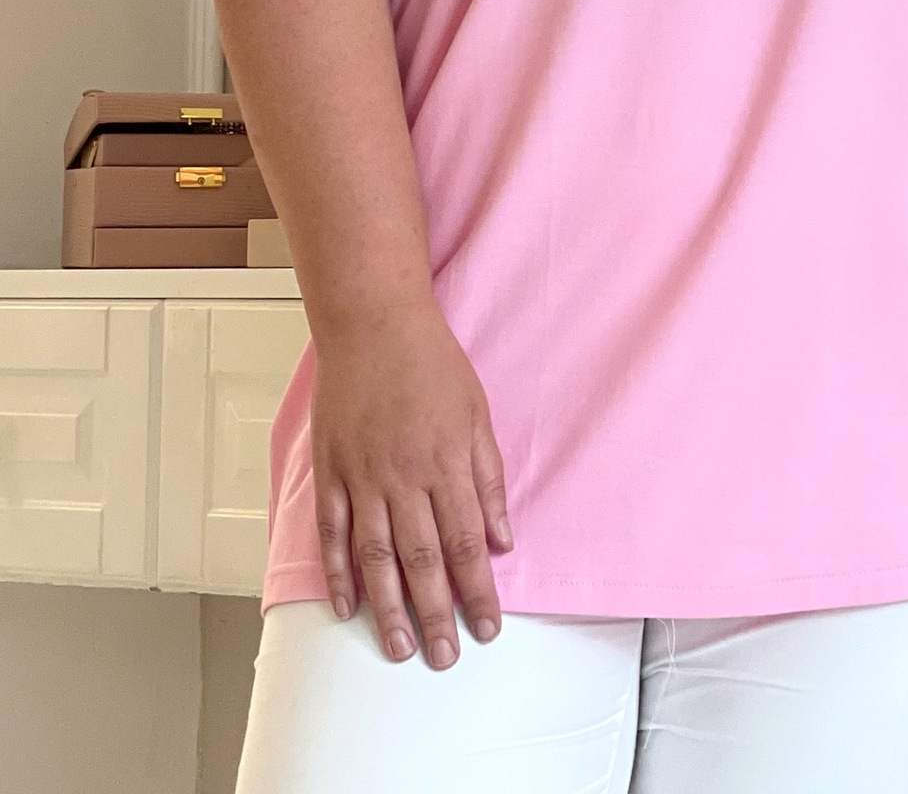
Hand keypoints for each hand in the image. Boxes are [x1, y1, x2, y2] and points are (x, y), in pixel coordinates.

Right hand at [310, 299, 514, 668]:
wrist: (373, 323)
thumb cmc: (431, 363)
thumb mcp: (477, 414)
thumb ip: (489, 478)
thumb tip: (502, 539)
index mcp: (445, 463)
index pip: (466, 542)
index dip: (478, 590)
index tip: (487, 627)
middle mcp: (403, 477)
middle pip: (423, 560)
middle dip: (437, 614)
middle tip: (445, 657)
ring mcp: (362, 476)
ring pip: (376, 557)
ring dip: (389, 608)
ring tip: (400, 648)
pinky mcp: (331, 470)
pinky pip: (333, 533)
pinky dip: (337, 573)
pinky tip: (345, 607)